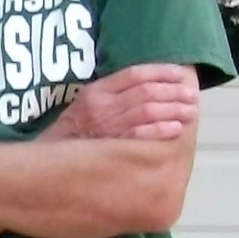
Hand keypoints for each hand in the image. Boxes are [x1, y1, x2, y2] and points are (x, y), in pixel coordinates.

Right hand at [44, 64, 198, 142]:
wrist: (46, 165)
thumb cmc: (71, 137)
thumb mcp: (85, 107)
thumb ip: (112, 96)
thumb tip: (152, 89)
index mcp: (96, 91)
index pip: (135, 74)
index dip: (162, 72)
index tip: (181, 74)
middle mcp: (101, 106)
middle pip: (146, 92)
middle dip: (174, 93)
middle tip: (193, 96)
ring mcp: (105, 127)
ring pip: (147, 111)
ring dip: (174, 110)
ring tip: (190, 112)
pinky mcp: (109, 148)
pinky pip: (140, 135)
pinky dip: (160, 130)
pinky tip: (175, 129)